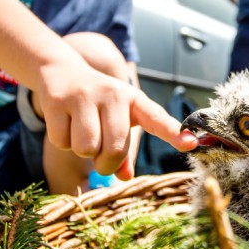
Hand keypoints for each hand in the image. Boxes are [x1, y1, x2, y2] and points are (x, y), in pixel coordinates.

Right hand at [34, 62, 197, 180]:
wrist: (61, 70)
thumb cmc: (97, 104)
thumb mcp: (115, 120)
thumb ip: (124, 151)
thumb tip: (124, 177)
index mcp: (134, 100)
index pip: (157, 118)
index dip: (173, 133)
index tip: (190, 144)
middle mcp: (113, 94)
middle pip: (115, 148)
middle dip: (106, 163)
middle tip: (100, 155)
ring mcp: (85, 95)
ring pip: (86, 148)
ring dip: (83, 151)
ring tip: (81, 131)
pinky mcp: (58, 101)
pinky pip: (62, 142)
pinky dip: (62, 141)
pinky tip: (64, 122)